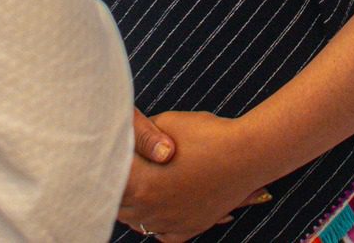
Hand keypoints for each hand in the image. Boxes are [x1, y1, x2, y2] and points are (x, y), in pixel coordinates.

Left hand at [118, 110, 268, 240]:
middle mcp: (150, 210)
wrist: (248, 154)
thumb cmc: (207, 135)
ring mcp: (170, 223)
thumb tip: (128, 139)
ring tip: (138, 186)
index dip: (106, 163)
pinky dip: (156, 224)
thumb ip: (141, 136)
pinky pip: (162, 235)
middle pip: (118, 204)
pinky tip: (158, 208)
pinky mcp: (188, 229)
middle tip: (123, 167)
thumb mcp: (166, 123)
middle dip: (117, 185)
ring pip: (137, 222)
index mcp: (139, 184)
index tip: (107, 153)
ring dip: (134, 206)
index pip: (107, 179)